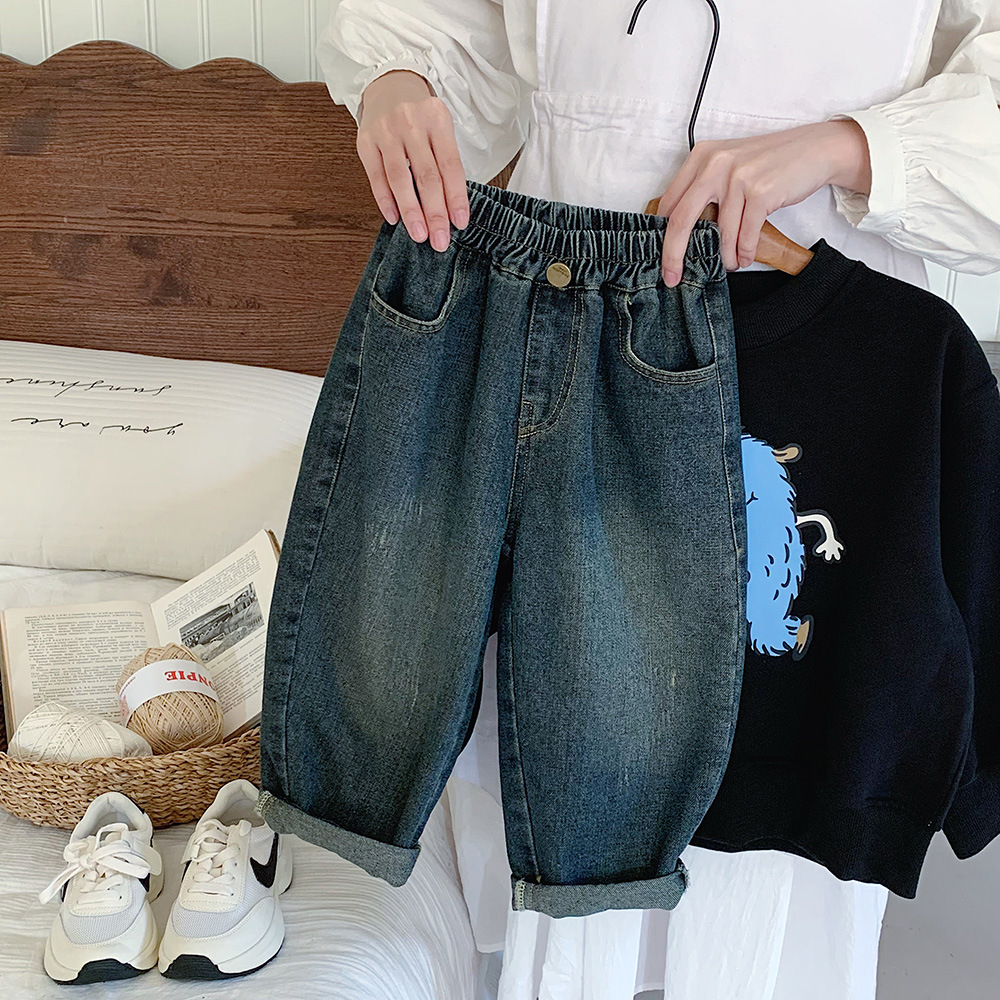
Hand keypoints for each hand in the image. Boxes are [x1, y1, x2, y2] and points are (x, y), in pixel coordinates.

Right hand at [356, 69, 469, 250]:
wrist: (389, 84)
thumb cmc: (420, 115)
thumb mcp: (440, 127)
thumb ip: (445, 161)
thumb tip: (451, 208)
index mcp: (437, 119)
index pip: (450, 165)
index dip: (456, 197)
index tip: (460, 223)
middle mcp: (411, 123)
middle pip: (426, 175)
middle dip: (434, 212)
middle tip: (439, 239)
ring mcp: (386, 131)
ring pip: (400, 178)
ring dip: (410, 211)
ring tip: (419, 235)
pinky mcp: (365, 140)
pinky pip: (376, 176)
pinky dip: (385, 200)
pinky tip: (394, 218)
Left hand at [654, 119, 871, 285]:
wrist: (813, 150)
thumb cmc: (768, 164)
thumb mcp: (728, 167)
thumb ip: (704, 190)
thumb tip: (681, 233)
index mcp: (701, 157)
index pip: (671, 203)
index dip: (662, 235)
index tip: (661, 258)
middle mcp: (715, 164)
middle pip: (682, 219)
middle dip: (674, 254)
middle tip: (673, 277)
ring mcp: (738, 177)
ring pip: (721, 233)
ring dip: (725, 256)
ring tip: (730, 263)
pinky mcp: (760, 192)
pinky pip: (745, 235)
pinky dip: (744, 252)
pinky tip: (745, 257)